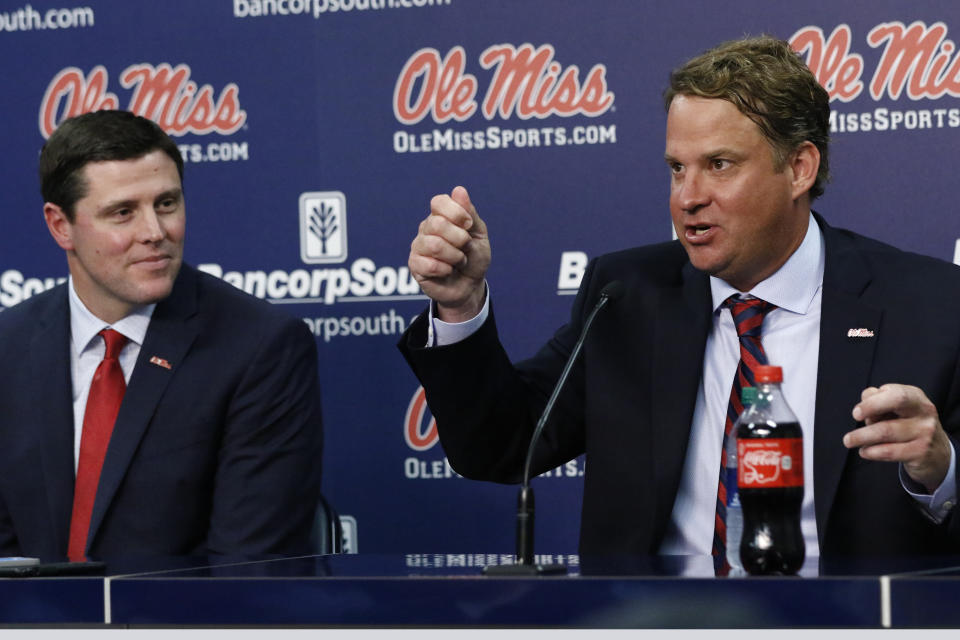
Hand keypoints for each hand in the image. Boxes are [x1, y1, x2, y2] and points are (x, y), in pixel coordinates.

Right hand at [408, 186, 490, 321]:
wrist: (470, 285)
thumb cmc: (474, 257)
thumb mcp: (478, 234)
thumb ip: (469, 213)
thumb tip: (458, 190)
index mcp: (441, 215)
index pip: (439, 202)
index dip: (457, 213)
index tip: (469, 226)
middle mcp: (427, 228)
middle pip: (438, 224)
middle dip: (460, 239)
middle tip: (465, 247)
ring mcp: (419, 246)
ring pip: (434, 245)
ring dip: (455, 256)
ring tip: (458, 261)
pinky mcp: (415, 265)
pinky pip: (429, 265)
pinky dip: (446, 270)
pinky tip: (447, 271)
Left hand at [845, 384, 952, 492]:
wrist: (937, 455)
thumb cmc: (907, 426)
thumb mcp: (896, 411)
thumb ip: (879, 401)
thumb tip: (865, 400)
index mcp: (915, 397)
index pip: (894, 392)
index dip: (873, 400)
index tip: (856, 412)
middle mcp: (924, 412)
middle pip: (896, 401)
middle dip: (870, 408)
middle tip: (854, 417)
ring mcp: (924, 432)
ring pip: (886, 430)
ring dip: (861, 436)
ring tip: (849, 441)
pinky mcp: (921, 453)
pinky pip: (890, 451)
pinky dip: (871, 451)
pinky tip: (864, 451)